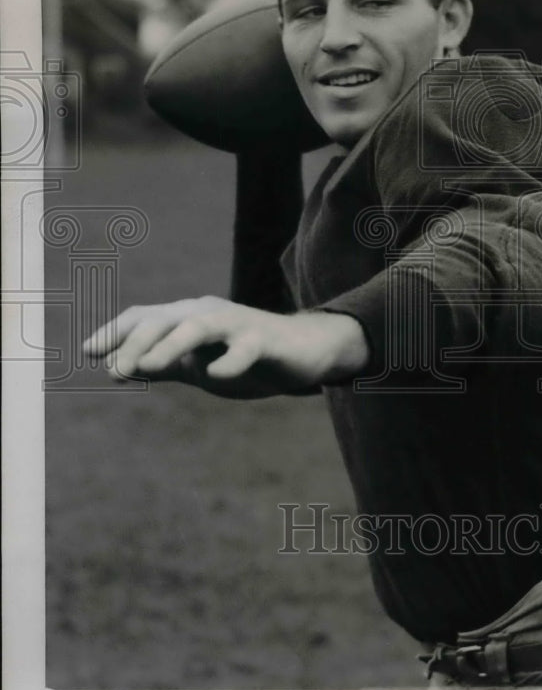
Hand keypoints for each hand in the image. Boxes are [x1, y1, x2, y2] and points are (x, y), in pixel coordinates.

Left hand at [81, 296, 369, 398]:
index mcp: (190, 317)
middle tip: (115, 372)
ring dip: (169, 346)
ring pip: (198, 326)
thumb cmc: (249, 357)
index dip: (116, 331)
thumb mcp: (198, 366)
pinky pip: (246, 348)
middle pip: (165, 319)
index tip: (88, 351)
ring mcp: (238, 324)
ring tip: (144, 367)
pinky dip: (229, 360)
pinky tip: (216, 376)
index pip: (146, 317)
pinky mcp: (266, 339)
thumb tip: (117, 369)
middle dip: (134, 342)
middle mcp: (209, 313)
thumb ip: (162, 366)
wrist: (306, 353)